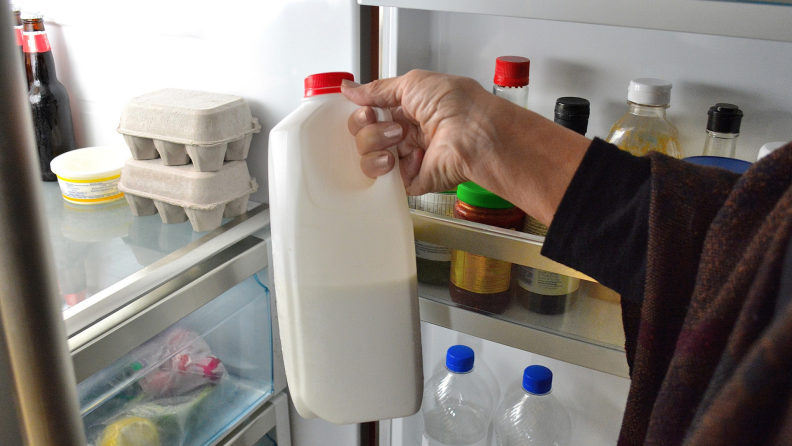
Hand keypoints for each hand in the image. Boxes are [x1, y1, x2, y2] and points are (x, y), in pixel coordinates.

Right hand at [343, 70, 502, 195]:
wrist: (474, 132)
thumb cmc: (455, 104)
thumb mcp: (412, 83)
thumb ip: (377, 89)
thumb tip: (350, 89)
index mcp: (406, 111)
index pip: (367, 116)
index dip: (361, 114)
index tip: (368, 110)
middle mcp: (405, 135)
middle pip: (363, 137)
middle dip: (369, 130)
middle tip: (391, 126)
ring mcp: (408, 159)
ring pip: (368, 160)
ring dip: (377, 147)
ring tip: (400, 140)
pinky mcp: (413, 181)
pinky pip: (386, 181)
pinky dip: (396, 167)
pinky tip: (415, 157)